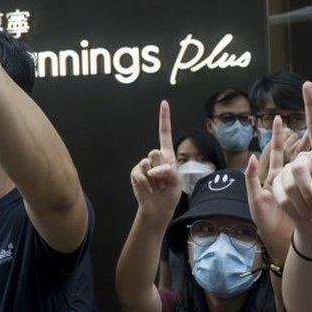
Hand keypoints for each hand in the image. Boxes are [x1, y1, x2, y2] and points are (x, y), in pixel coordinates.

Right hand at [129, 101, 181, 222]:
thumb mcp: (177, 182)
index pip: (165, 134)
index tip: (164, 103)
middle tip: (163, 182)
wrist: (158, 209)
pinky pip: (140, 173)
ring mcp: (143, 165)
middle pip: (156, 152)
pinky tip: (149, 190)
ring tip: (157, 186)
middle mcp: (155, 158)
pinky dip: (146, 183)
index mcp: (167, 156)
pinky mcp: (135, 173)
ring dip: (155, 178)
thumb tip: (154, 170)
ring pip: (148, 162)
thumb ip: (170, 171)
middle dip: (161, 169)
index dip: (164, 118)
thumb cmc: (169, 194)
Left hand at [246, 116, 311, 265]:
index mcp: (274, 178)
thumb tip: (252, 157)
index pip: (275, 152)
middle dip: (303, 140)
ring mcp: (303, 184)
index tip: (279, 118)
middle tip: (308, 123)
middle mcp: (289, 178)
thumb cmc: (267, 224)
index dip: (276, 136)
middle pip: (297, 153)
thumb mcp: (256, 202)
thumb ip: (252, 180)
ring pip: (310, 162)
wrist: (284, 243)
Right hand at [271, 83, 311, 255]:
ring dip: (299, 206)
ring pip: (286, 182)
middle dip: (306, 191)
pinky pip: (277, 193)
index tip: (308, 84)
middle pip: (299, 166)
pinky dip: (291, 209)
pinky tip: (302, 215)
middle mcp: (305, 162)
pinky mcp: (278, 187)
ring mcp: (290, 175)